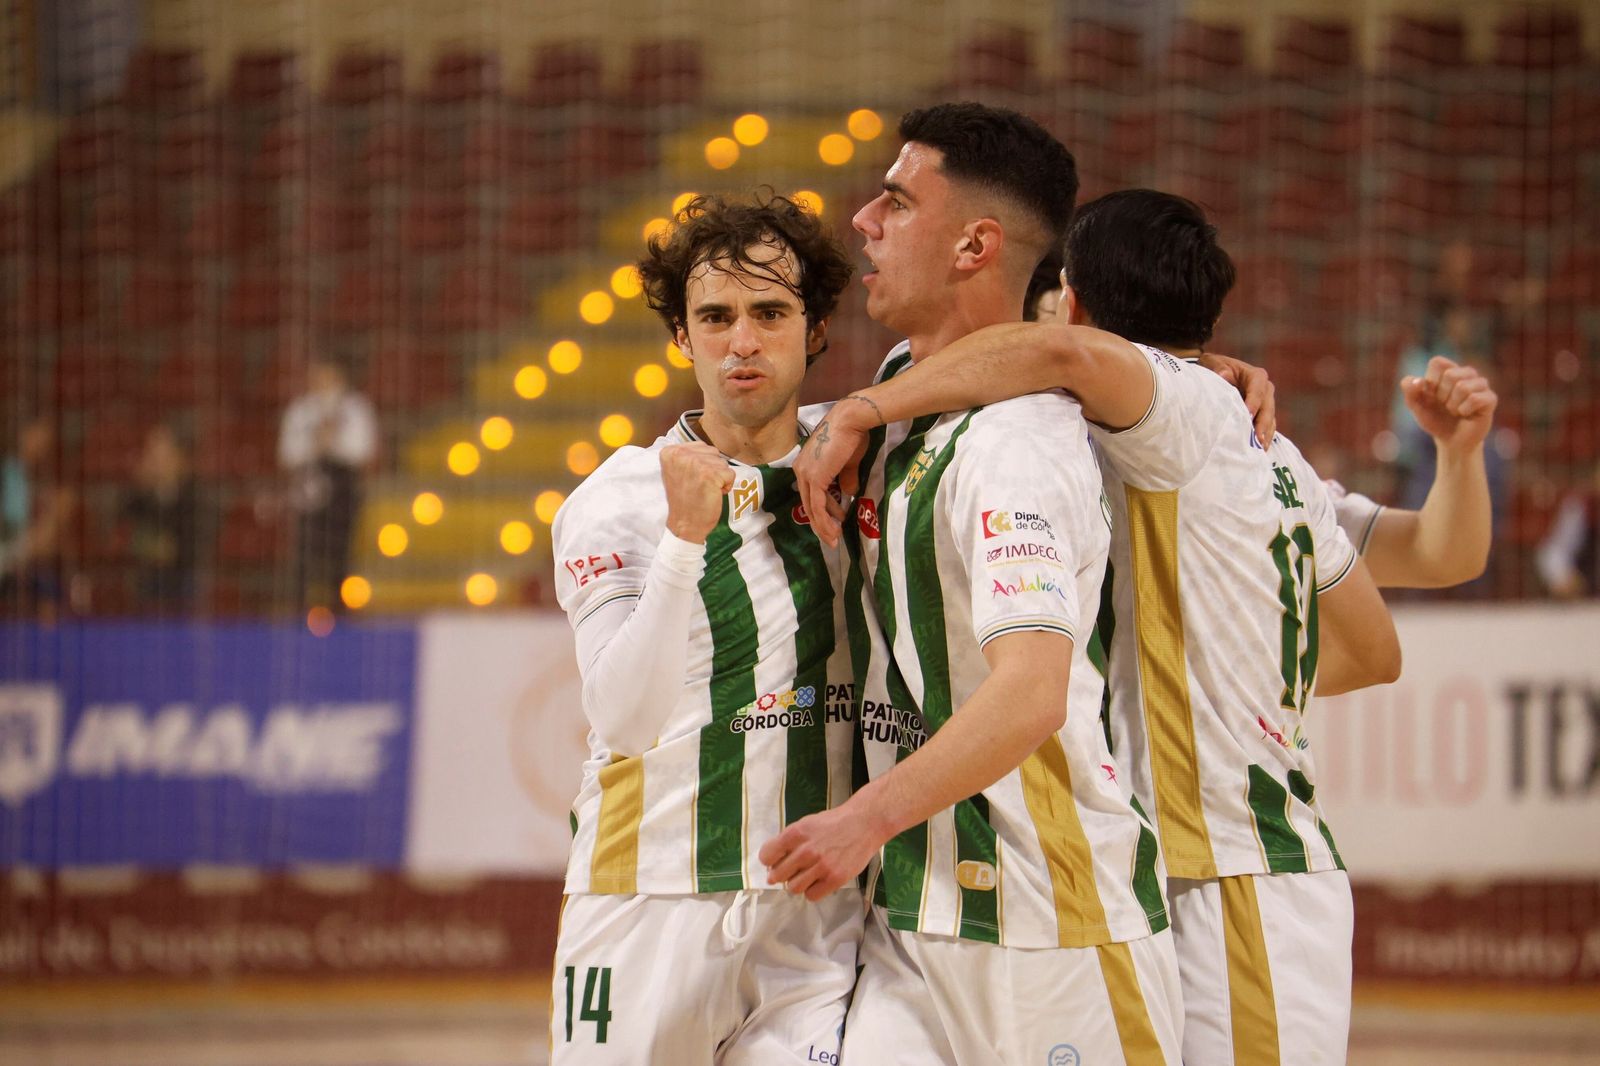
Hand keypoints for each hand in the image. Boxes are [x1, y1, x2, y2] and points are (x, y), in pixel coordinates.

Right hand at [659, 443, 733, 542]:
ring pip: (723, 463)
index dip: (703, 464)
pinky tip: (713, 494)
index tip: (692, 479)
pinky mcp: (710, 475)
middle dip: (713, 469)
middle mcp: (681, 454)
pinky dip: (726, 486)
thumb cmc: (684, 499)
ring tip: (705, 490)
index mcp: (670, 451)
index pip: (701, 447)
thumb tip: (709, 449)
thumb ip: (689, 456)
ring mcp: (695, 463)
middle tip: (699, 485)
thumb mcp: (678, 470)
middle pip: (713, 453)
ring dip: (719, 478)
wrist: (685, 524)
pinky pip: (730, 474)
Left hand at [758, 801, 885, 900]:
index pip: (767, 856)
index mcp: (796, 833)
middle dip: (780, 875)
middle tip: (790, 871)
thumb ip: (789, 841)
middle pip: (778, 875)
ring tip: (806, 875)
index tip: (774, 862)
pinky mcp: (835, 879)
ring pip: (793, 888)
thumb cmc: (834, 823)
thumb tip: (772, 863)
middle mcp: (806, 851)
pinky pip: (811, 895)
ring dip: (796, 883)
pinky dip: (812, 890)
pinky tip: (818, 881)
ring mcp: (821, 866)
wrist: (864, 823)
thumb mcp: (807, 823)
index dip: (769, 861)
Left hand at [796, 396, 877, 546]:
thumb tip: (849, 492)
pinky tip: (834, 530)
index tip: (834, 521)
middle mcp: (801, 470)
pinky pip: (818, 506)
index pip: (810, 494)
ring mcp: (806, 475)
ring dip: (824, 526)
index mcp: (805, 465)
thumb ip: (845, 478)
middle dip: (821, 523)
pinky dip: (825, 521)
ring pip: (812, 508)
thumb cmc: (851, 436)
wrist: (851, 420)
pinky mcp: (815, 479)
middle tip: (832, 537)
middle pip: (808, 504)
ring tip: (835, 538)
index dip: (822, 511)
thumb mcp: (847, 463)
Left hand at [1198, 353, 1275, 445]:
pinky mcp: (1262, 415)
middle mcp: (1265, 389)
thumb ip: (1217, 368)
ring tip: (1260, 450)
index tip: (1248, 415)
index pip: (1257, 390)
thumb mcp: (1212, 363)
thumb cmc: (1214, 368)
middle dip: (1263, 424)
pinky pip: (1267, 427)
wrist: (1215, 374)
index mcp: (1255, 375)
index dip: (1254, 403)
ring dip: (1265, 434)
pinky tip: (1259, 451)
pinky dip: (1264, 438)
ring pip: (1270, 419)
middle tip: (1258, 440)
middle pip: (1267, 408)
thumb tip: (1224, 376)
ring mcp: (1266, 403)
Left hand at [1402, 356, 1496, 455]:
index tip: (1432, 395)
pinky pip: (1475, 399)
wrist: (1451, 440)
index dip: (1431, 381)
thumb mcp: (1416, 406)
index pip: (1438, 362)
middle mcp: (1467, 373)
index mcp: (1448, 370)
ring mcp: (1481, 385)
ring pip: (1463, 386)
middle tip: (1445, 405)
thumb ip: (1410, 391)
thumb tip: (1419, 381)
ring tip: (1455, 410)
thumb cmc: (1434, 419)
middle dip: (1442, 396)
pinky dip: (1464, 410)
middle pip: (1450, 374)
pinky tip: (1465, 414)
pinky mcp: (1490, 398)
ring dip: (1453, 405)